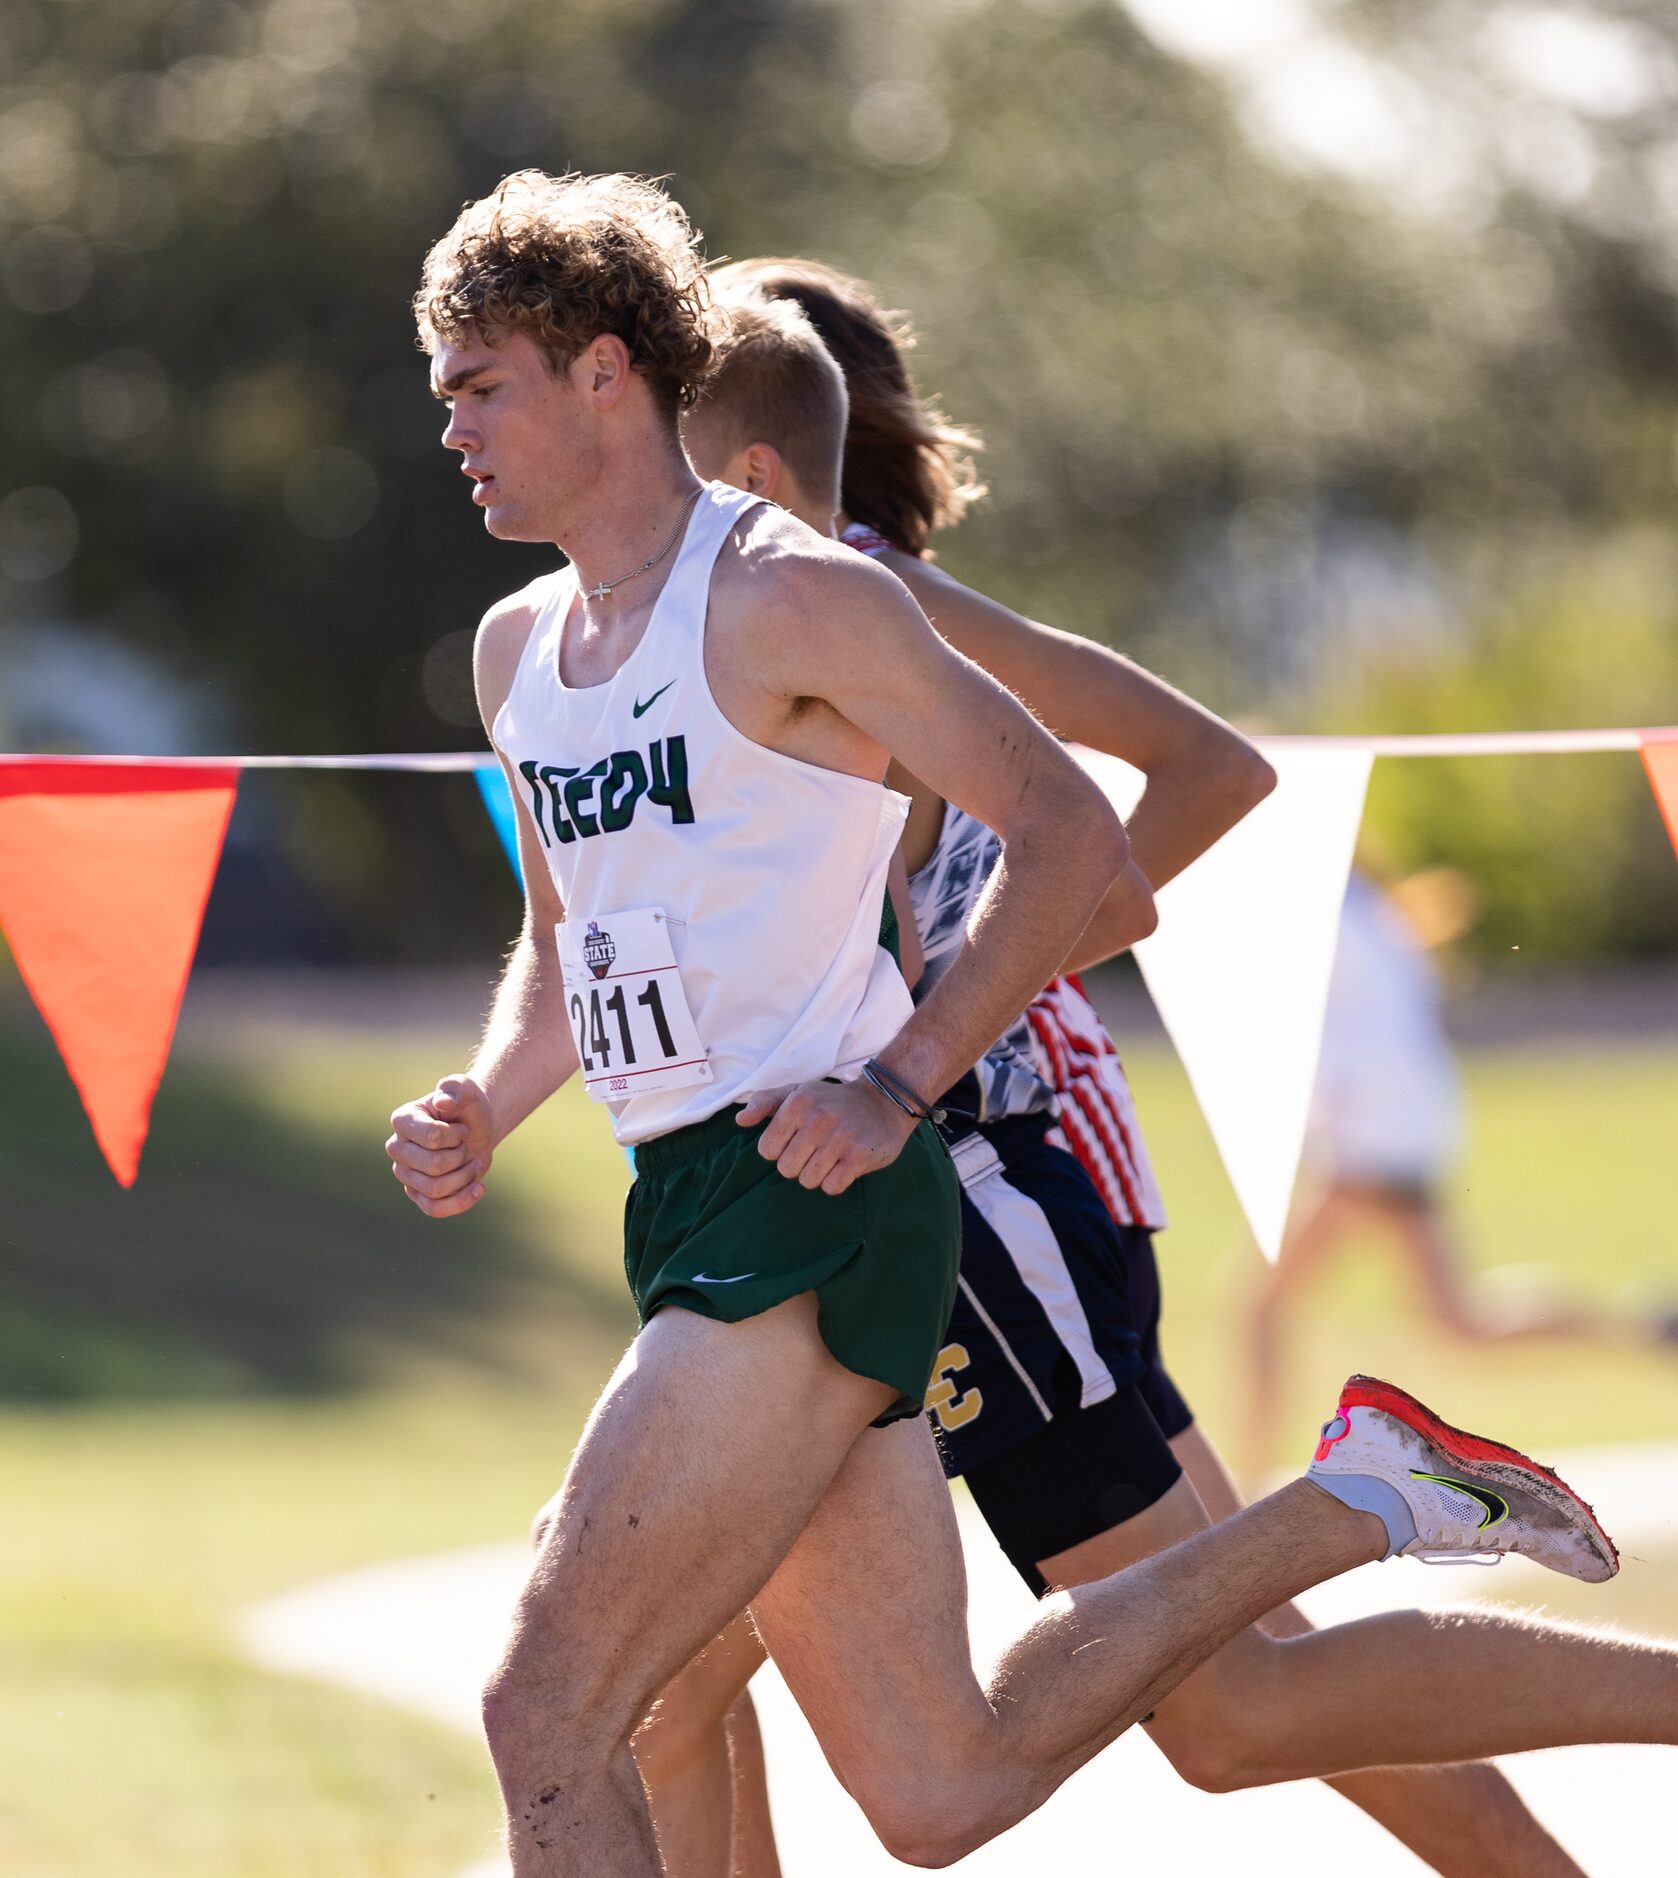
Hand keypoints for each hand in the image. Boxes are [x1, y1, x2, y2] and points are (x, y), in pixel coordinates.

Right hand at [386, 1074, 494, 1218]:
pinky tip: (478, 1188)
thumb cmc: (468, 1108)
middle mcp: (397, 1148)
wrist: (477, 1129)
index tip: (461, 1127)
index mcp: (403, 1120)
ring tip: (473, 1163)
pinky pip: (435, 1209)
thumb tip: (443, 1101)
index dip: (456, 1135)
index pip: (432, 1138)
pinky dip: (461, 1201)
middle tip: (466, 1146)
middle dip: (461, 1157)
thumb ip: (457, 1088)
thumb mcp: (468, 1091)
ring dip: (464, 1177)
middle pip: (433, 1166)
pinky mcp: (417, 1194)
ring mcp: (405, 1173)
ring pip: (435, 1190)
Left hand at [736, 1076, 917, 1194]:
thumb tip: (740, 1121)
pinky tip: (845, 1164)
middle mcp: (818, 1119)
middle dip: (799, 1164)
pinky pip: (832, 1187)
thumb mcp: (798, 1092)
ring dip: (818, 1174)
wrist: (884, 1101)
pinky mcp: (860, 1156)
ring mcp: (840, 1138)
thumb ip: (765, 1103)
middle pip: (786, 1169)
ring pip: (808, 1180)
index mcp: (797, 1103)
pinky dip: (836, 1181)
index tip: (798, 1140)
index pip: (767, 1151)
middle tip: (817, 1150)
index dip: (781, 1150)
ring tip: (832, 1156)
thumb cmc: (833, 1101)